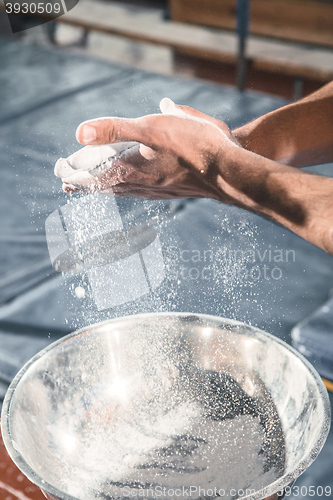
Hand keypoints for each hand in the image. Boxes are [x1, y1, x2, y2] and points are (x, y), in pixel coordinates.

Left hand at [62, 98, 239, 201]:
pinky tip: (130, 190)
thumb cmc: (195, 146)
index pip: (94, 174)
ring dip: (103, 189)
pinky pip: (139, 193)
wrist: (230, 172)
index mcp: (133, 168)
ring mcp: (157, 190)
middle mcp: (142, 184)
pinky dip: (124, 191)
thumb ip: (115, 130)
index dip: (76, 173)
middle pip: (105, 186)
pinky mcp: (171, 191)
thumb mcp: (153, 128)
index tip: (60, 171)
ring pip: (122, 191)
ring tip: (92, 188)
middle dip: (85, 184)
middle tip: (68, 183)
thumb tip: (80, 132)